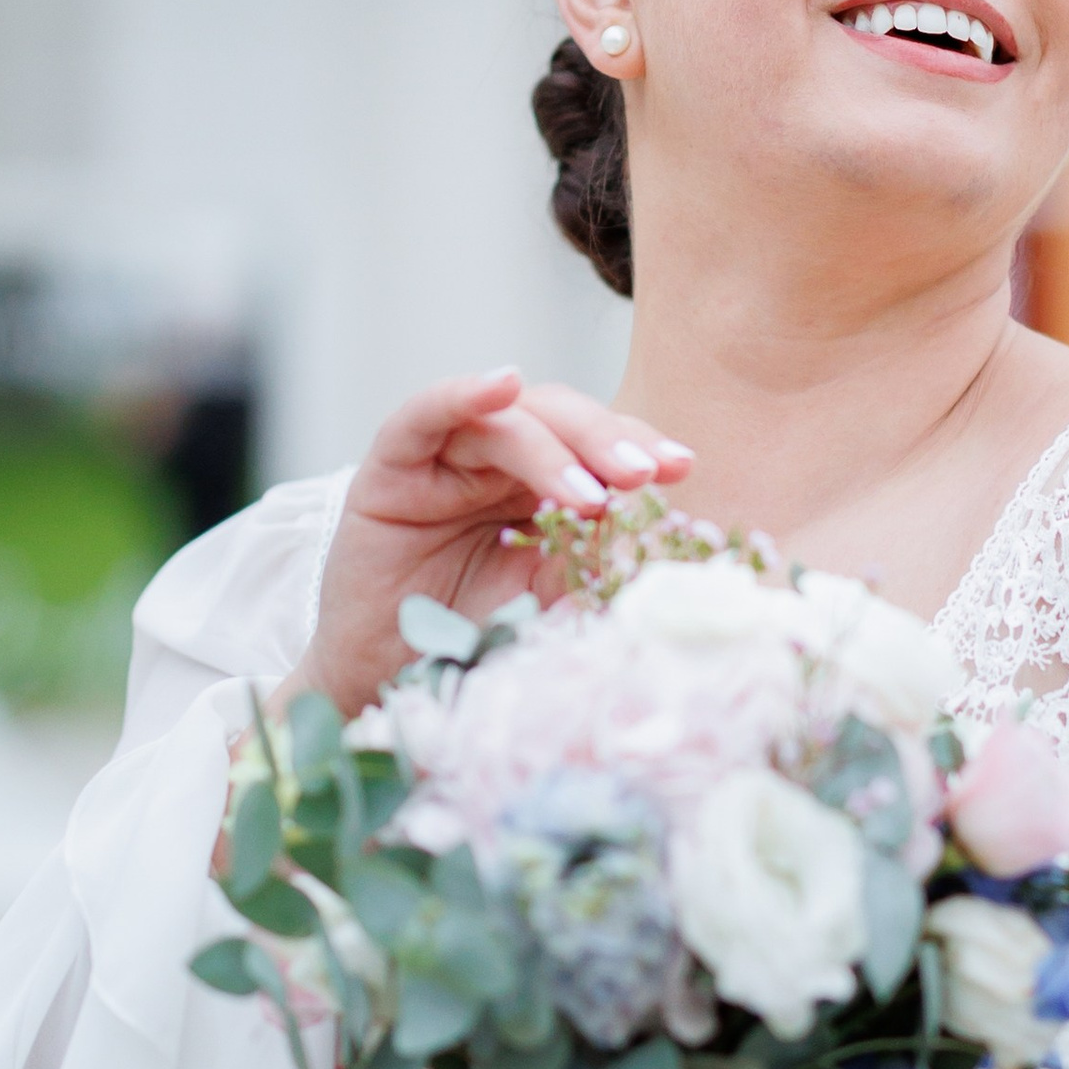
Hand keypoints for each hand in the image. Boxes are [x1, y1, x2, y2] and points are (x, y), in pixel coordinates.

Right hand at [280, 373, 692, 718]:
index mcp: (545, 486)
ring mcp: (446, 459)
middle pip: (562, 419)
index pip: (600, 446)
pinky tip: (501, 384)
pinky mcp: (391, 467)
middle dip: (608, 440)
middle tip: (646, 474)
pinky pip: (426, 415)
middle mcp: (499, 462)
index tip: (683, 469)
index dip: (641, 447)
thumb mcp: (550, 603)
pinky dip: (463, 394)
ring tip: (591, 496)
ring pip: (508, 419)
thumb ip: (594, 568)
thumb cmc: (471, 641)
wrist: (385, 683)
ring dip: (554, 447)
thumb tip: (666, 551)